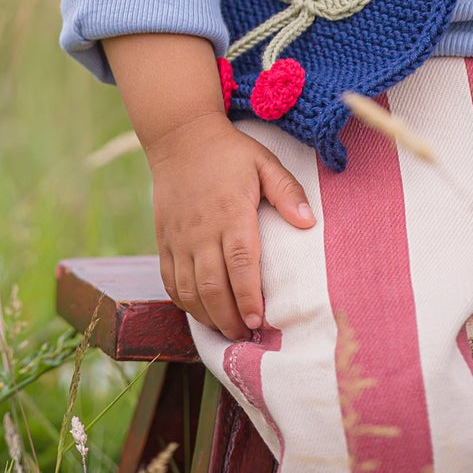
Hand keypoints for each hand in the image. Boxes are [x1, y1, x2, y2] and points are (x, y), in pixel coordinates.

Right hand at [148, 110, 314, 339]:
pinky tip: (199, 311)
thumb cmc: (229, 152)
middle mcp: (202, 230)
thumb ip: (287, 192)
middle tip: (245, 336)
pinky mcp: (164, 239)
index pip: (240, 264)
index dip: (248, 297)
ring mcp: (179, 237)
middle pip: (212, 286)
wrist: (180, 137)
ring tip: (226, 330)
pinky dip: (182, 301)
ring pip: (188, 289)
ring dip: (206, 316)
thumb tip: (308, 223)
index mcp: (231, 213)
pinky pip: (169, 279)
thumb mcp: (264, 163)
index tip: (259, 321)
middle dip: (229, 318)